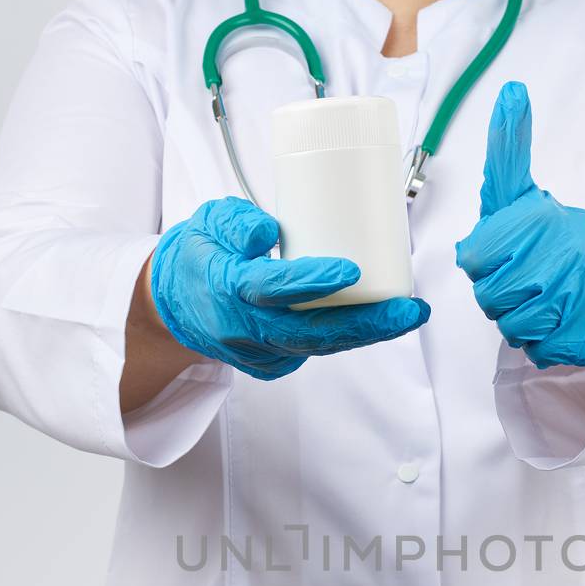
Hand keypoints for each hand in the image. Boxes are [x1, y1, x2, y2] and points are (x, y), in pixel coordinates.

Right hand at [148, 197, 429, 380]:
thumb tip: (270, 233)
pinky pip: (314, 350)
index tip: (350, 270)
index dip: (310, 282)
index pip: (270, 289)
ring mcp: (258, 353)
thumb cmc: (201, 254)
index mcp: (225, 289)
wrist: (175, 303)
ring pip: (318, 347)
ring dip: (367, 333)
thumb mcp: (208, 222)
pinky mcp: (272, 364)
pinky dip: (347, 337)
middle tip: (409, 309)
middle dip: (365, 324)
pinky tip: (380, 320)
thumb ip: (237, 221)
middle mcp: (243, 330)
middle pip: (309, 333)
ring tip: (408, 314)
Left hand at [455, 82, 584, 368]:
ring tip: (544, 300)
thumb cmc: (551, 241)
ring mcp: (574, 298)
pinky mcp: (584, 336)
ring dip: (523, 321)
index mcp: (536, 221)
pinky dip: (546, 344)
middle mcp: (557, 257)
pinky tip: (561, 323)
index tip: (508, 252)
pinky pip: (540, 351)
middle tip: (527, 279)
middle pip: (490, 298)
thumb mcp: (523, 194)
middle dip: (502, 295)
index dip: (486, 263)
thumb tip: (511, 90)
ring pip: (513, 328)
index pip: (474, 260)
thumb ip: (509, 150)